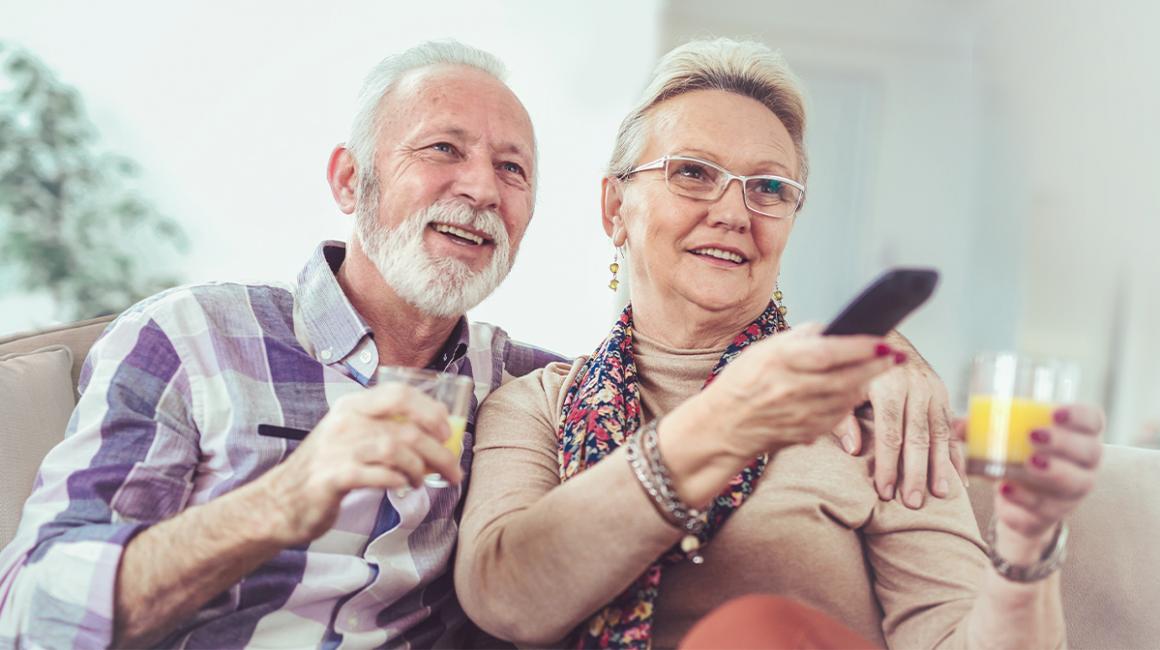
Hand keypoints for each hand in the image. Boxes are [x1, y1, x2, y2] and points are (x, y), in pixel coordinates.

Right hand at [261, 383, 461, 545]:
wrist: (280, 501)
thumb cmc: (326, 469)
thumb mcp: (352, 438)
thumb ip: (384, 430)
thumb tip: (436, 436)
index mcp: (352, 406)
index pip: (399, 394)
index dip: (430, 411)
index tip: (447, 431)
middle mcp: (344, 422)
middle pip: (405, 428)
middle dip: (438, 451)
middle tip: (452, 470)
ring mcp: (336, 448)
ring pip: (395, 449)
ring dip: (419, 468)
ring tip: (421, 481)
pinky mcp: (331, 477)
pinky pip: (377, 474)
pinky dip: (397, 481)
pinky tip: (402, 487)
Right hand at [701, 323, 902, 459]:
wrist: (722, 427)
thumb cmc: (741, 382)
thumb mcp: (763, 350)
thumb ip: (799, 339)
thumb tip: (832, 328)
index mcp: (779, 362)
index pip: (827, 353)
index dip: (858, 348)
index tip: (882, 340)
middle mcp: (791, 389)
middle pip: (846, 378)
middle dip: (876, 367)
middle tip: (897, 356)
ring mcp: (800, 415)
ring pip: (847, 398)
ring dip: (867, 383)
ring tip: (881, 367)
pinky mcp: (806, 433)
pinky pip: (838, 415)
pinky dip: (851, 401)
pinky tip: (856, 389)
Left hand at [833, 332, 965, 507]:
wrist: (883, 335)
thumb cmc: (856, 369)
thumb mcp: (843, 388)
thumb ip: (843, 418)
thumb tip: (853, 450)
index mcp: (888, 386)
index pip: (890, 433)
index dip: (888, 464)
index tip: (885, 491)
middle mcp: (915, 388)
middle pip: (917, 438)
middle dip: (915, 473)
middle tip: (913, 502)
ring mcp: (933, 391)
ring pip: (939, 434)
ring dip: (941, 467)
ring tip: (941, 495)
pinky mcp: (943, 394)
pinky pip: (951, 428)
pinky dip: (956, 455)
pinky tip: (959, 479)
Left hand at [991, 404, 1103, 560]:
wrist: (1017, 500)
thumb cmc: (1014, 455)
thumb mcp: (1003, 438)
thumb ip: (981, 428)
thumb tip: (957, 425)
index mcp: (1077, 436)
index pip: (1093, 421)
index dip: (1080, 415)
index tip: (1055, 412)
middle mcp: (1084, 465)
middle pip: (1090, 451)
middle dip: (1064, 443)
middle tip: (1033, 436)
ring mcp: (1072, 492)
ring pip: (1075, 483)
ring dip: (1053, 472)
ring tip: (1028, 464)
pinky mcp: (1052, 515)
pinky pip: (1044, 511)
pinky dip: (1024, 500)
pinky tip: (1006, 489)